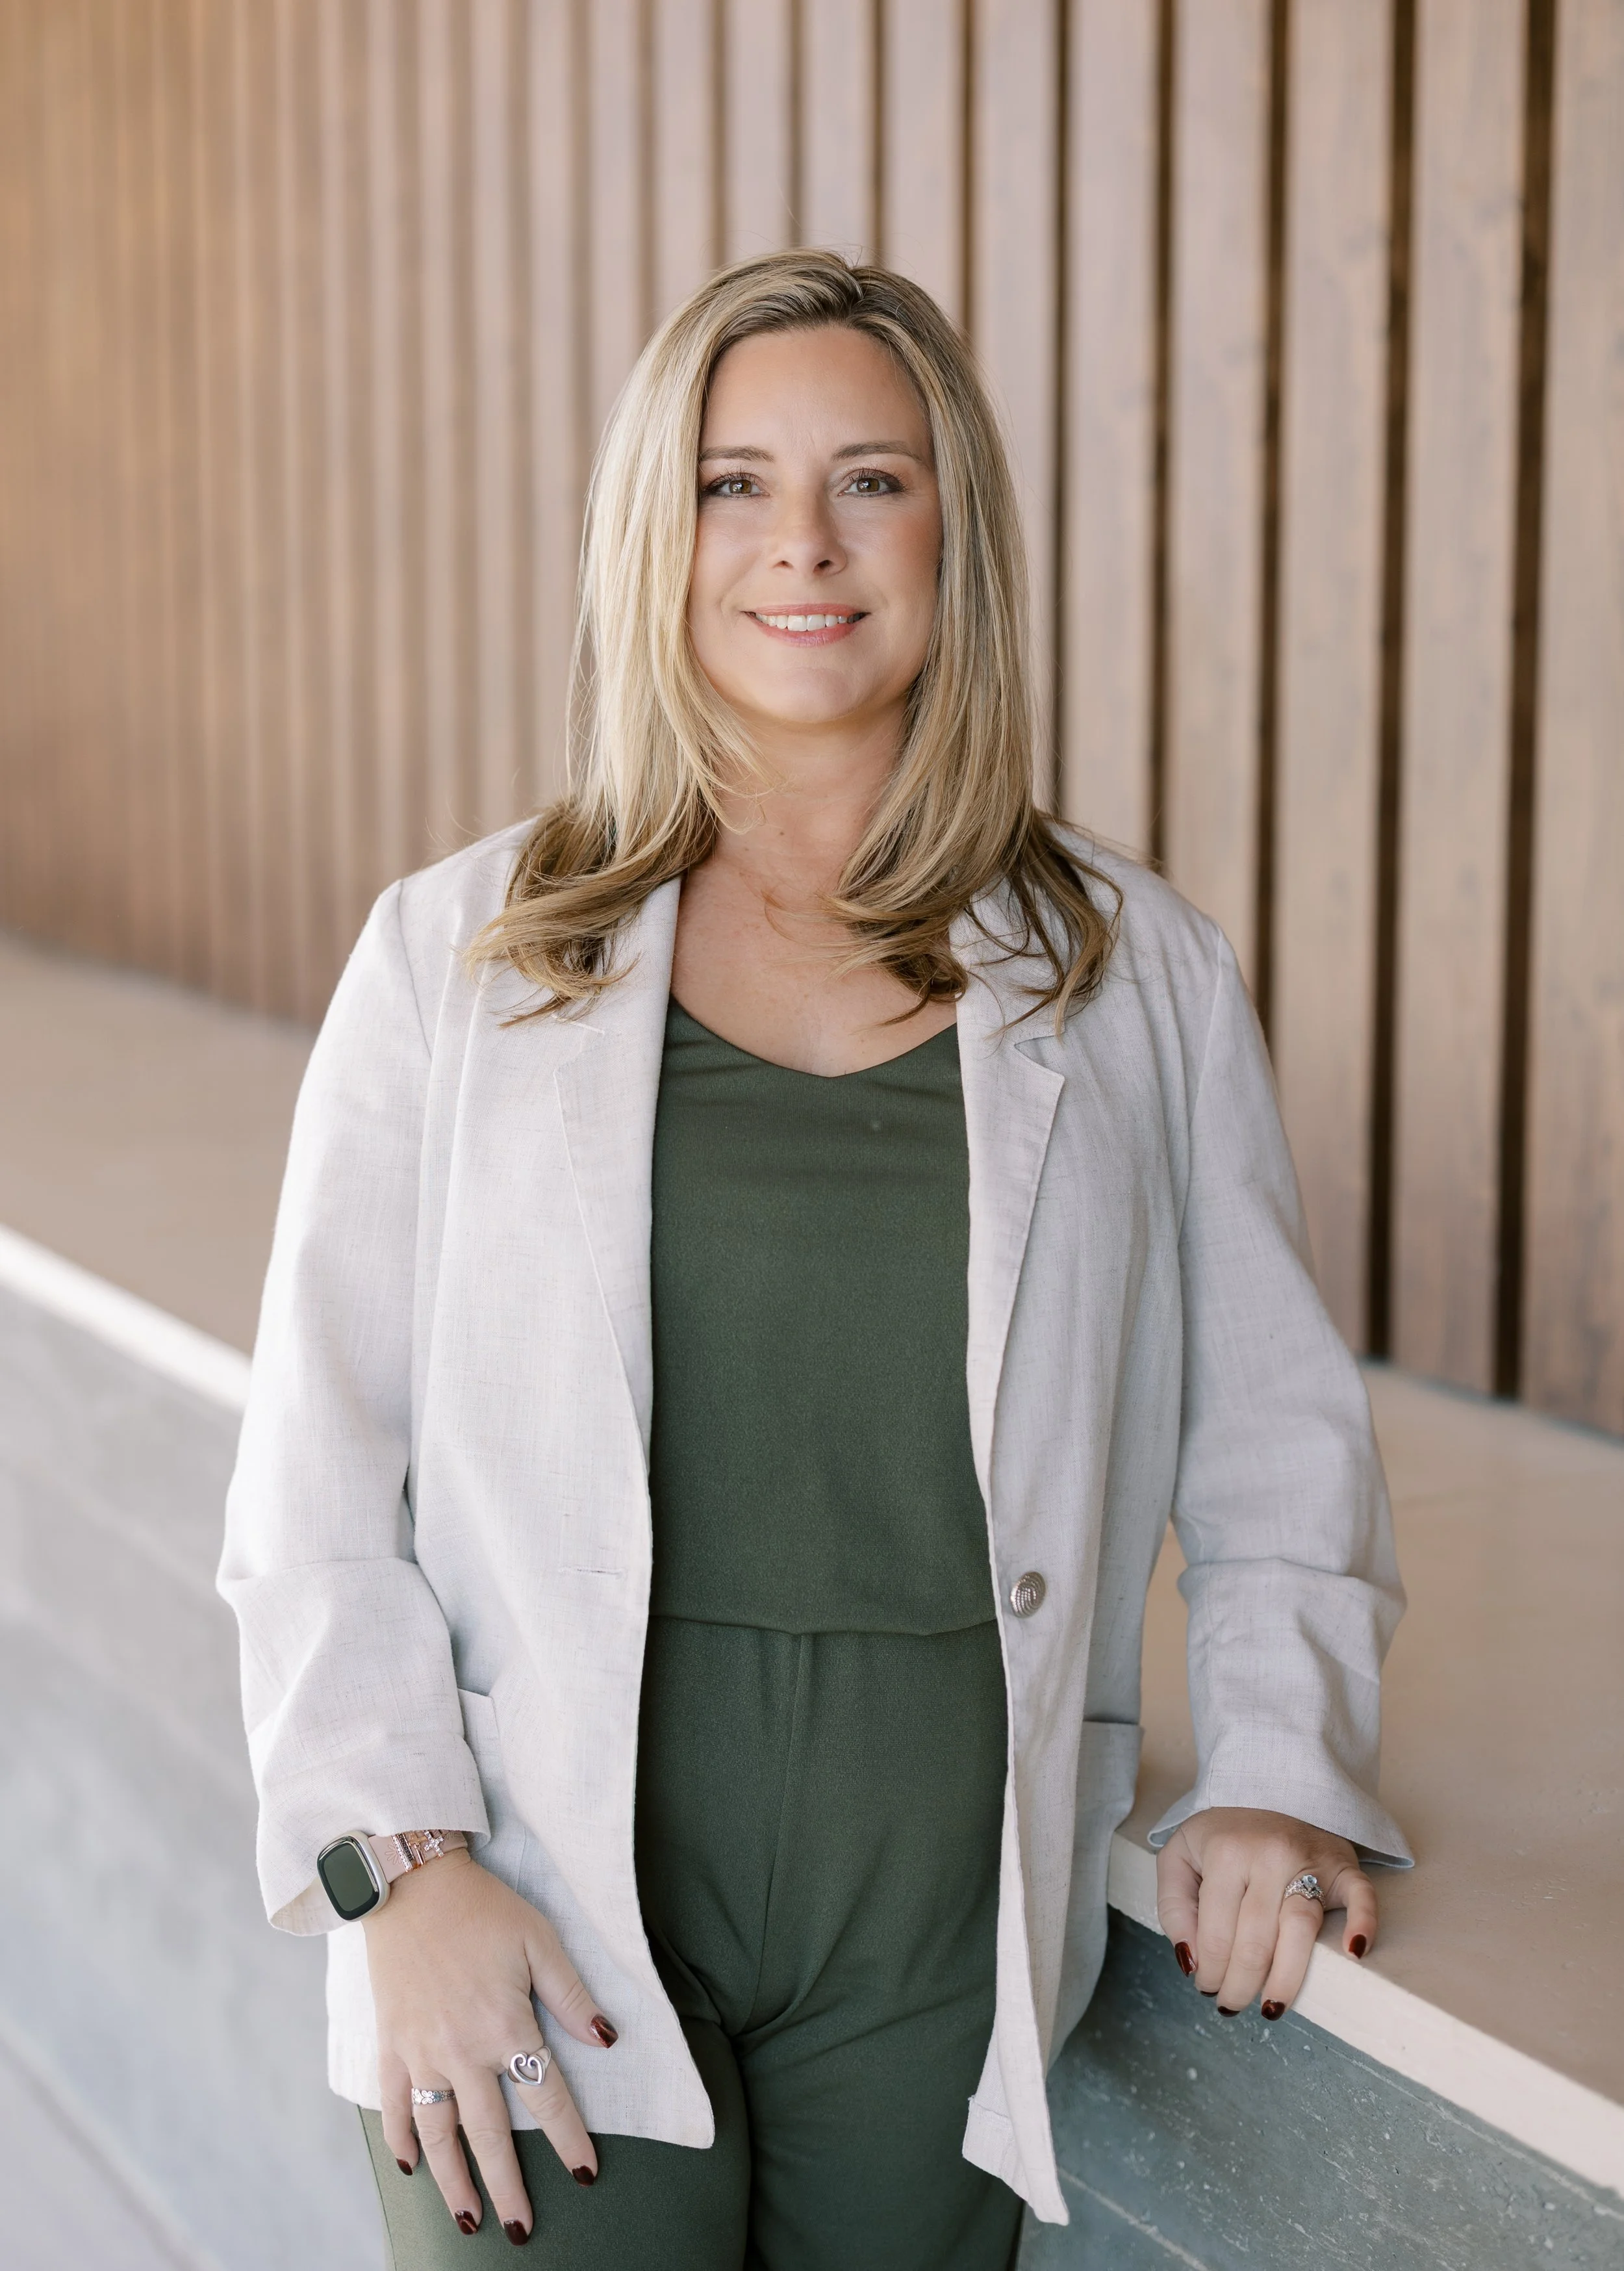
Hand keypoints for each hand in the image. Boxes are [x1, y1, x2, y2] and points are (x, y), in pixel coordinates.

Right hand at [364, 1848, 618, 2243]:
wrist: (411, 1884)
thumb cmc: (483, 1909)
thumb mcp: (539, 1941)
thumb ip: (571, 1997)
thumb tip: (607, 2039)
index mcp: (505, 2026)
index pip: (546, 2096)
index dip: (569, 2137)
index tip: (586, 2172)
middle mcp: (461, 2050)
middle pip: (488, 2134)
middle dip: (507, 2187)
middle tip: (519, 2231)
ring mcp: (421, 2052)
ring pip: (437, 2133)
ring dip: (453, 2181)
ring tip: (468, 2218)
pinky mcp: (391, 2044)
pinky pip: (393, 2104)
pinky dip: (400, 2139)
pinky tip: (412, 2167)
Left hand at [1154, 1807, 1375, 2018]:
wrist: (1267, 1790)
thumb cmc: (1222, 1836)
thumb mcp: (1179, 1858)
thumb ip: (1174, 1908)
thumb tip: (1191, 1961)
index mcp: (1225, 1853)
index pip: (1218, 1933)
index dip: (1210, 1971)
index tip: (1206, 1987)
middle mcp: (1269, 1854)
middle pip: (1257, 1941)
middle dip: (1241, 1985)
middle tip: (1232, 2003)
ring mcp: (1310, 1859)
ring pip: (1301, 1929)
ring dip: (1286, 1978)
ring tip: (1272, 2006)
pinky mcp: (1343, 1866)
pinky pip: (1361, 1896)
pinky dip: (1363, 1924)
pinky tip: (1354, 1954)